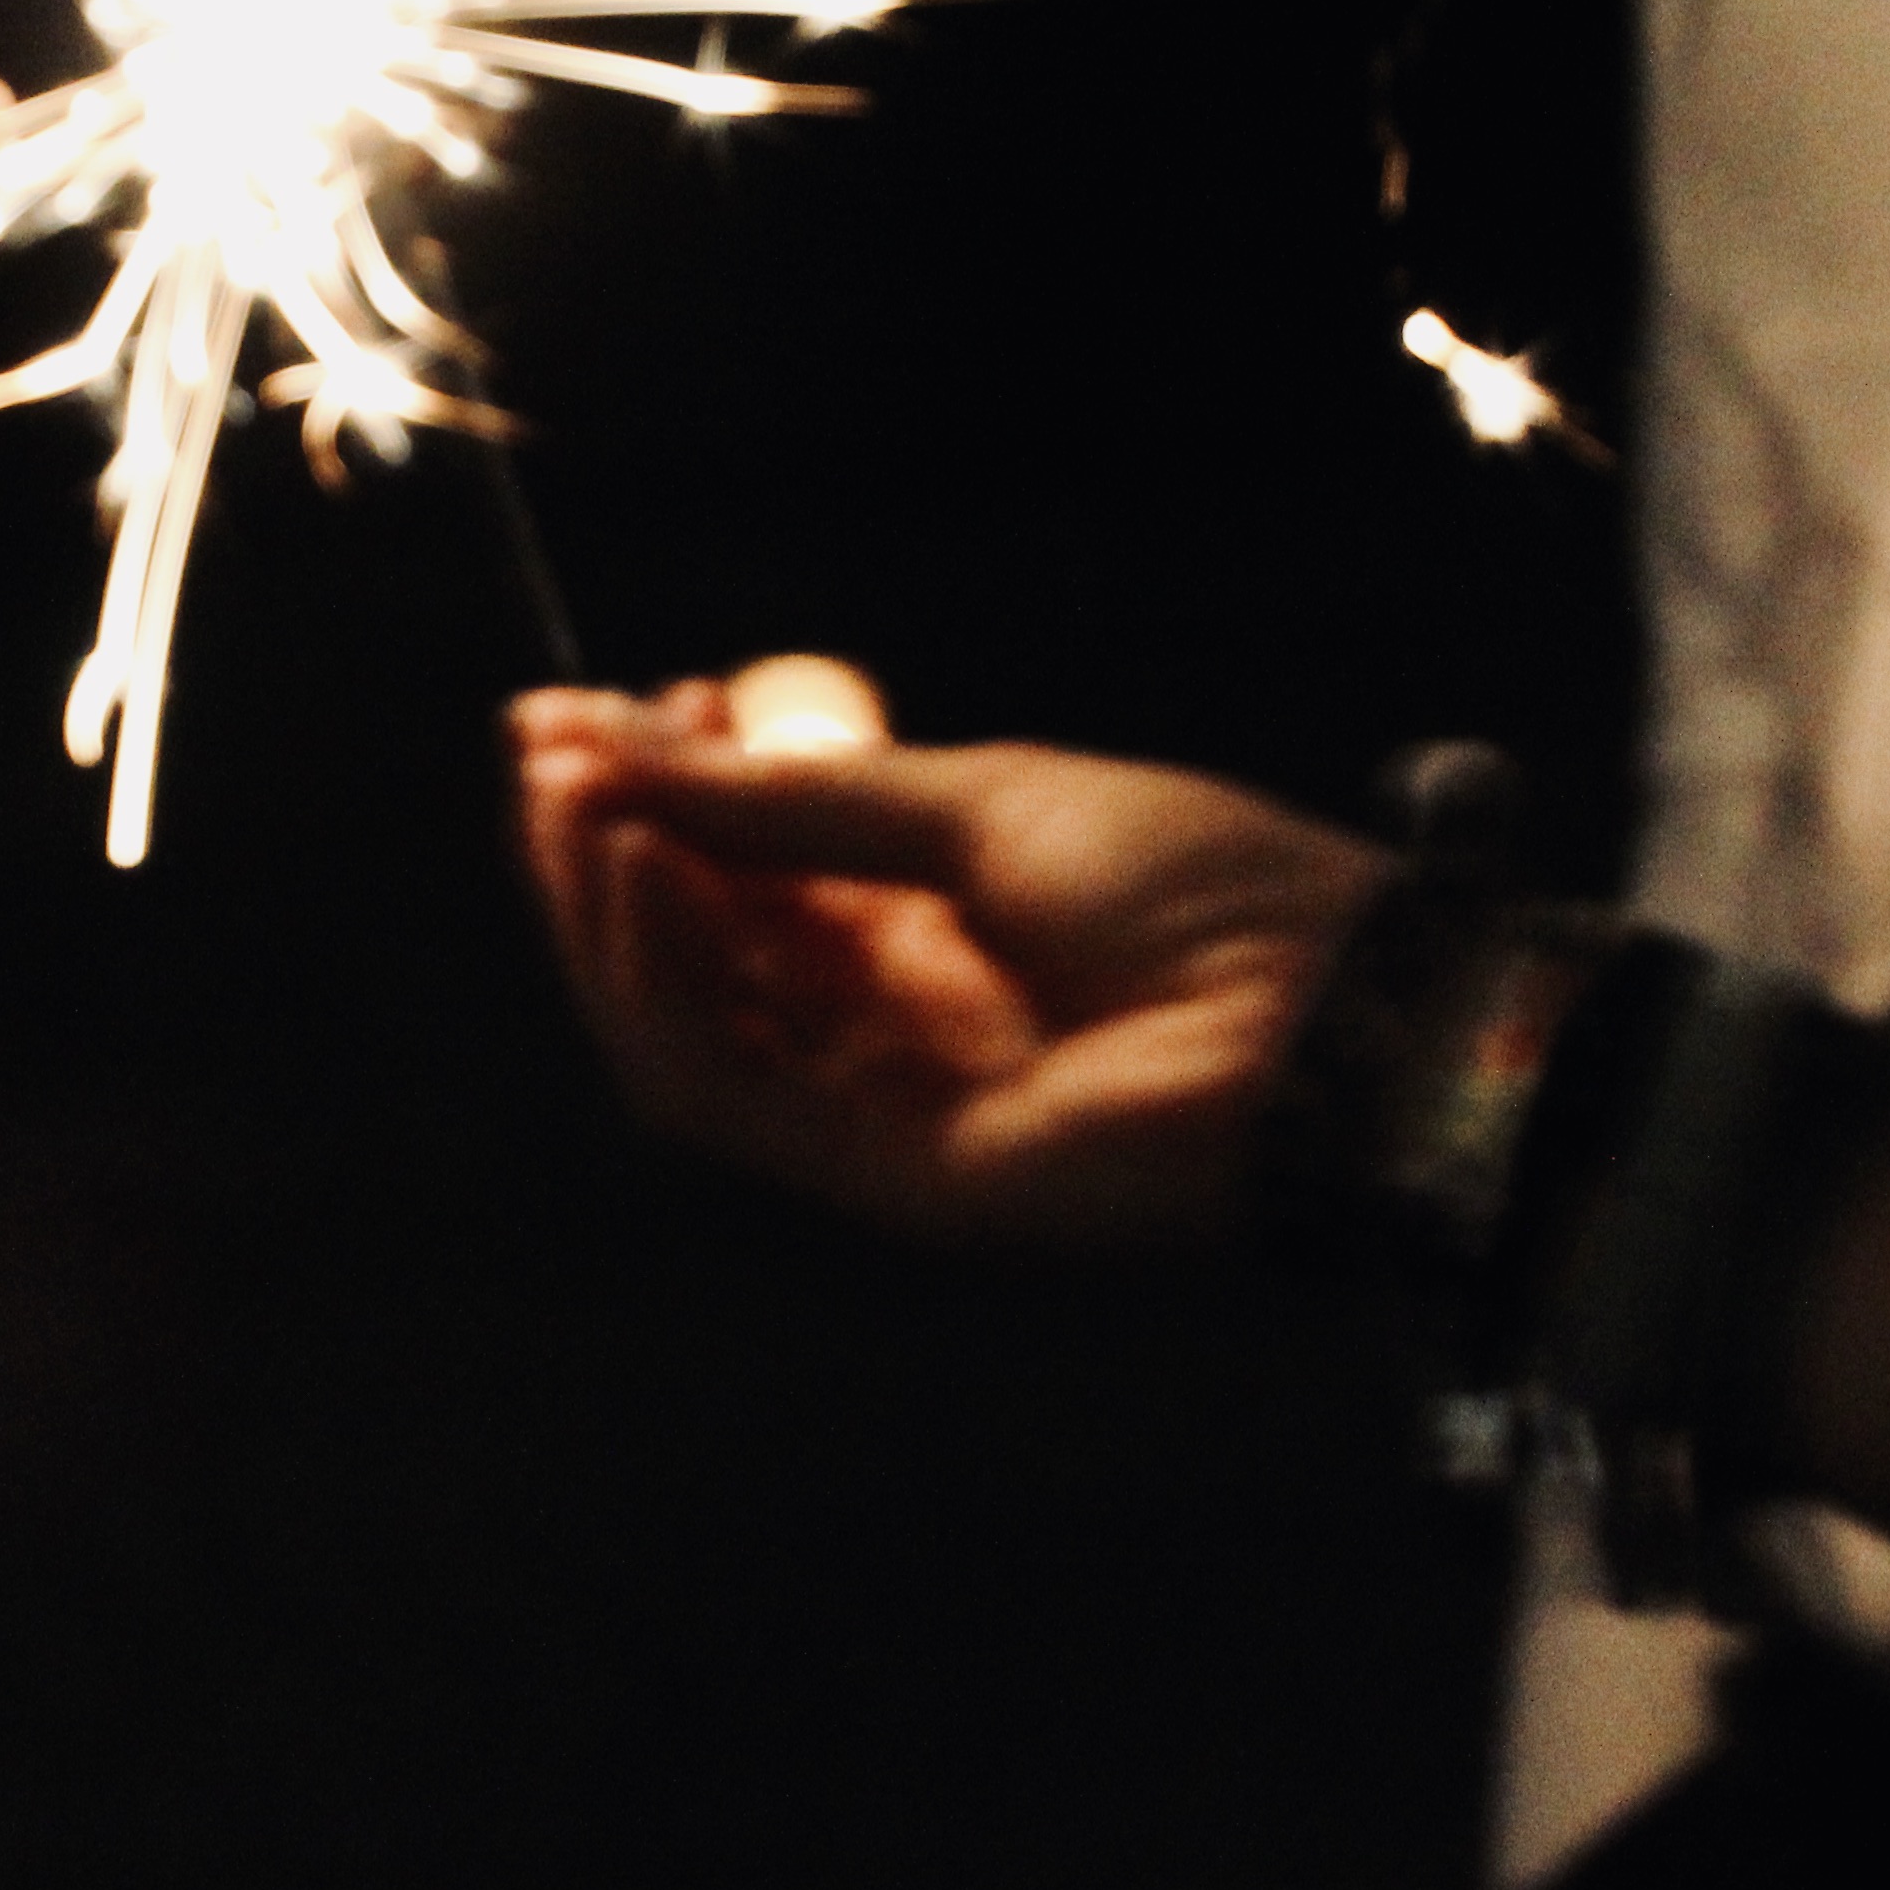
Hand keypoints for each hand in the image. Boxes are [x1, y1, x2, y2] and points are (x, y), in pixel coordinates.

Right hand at [510, 670, 1388, 1246]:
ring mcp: (884, 1111)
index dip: (663, 793)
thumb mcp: (980, 799)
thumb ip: (798, 798)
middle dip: (609, 850)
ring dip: (613, 918)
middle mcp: (894, 1024)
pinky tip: (644, 876)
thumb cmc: (1205, 889)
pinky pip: (728, 1090)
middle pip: (697, 954)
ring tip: (579, 805)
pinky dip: (665, 985)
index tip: (602, 706)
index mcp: (933, 929)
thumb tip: (620, 736)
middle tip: (548, 753)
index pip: (747, 874)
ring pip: (688, 1030)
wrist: (1341, 1015)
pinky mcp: (887, 1182)